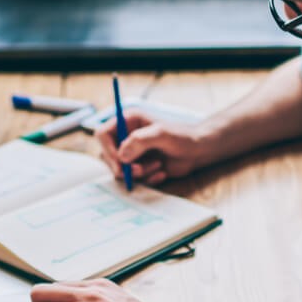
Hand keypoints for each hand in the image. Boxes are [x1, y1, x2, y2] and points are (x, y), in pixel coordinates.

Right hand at [96, 110, 210, 185]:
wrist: (198, 151)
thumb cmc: (182, 136)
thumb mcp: (161, 134)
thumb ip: (139, 141)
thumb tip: (121, 156)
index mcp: (128, 122)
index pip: (103, 134)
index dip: (107, 148)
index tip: (119, 161)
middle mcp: (127, 137)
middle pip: (108, 155)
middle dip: (123, 166)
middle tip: (138, 170)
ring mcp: (133, 153)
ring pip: (122, 169)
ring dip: (139, 172)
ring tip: (158, 166)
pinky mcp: (140, 167)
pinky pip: (134, 178)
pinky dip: (147, 178)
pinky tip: (161, 172)